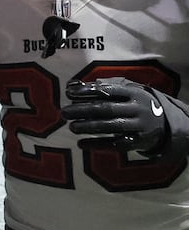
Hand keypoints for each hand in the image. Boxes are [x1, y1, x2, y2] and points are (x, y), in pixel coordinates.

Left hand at [62, 77, 188, 157]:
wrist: (164, 124)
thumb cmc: (136, 104)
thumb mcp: (128, 91)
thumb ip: (104, 87)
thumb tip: (74, 85)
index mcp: (134, 92)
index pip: (109, 90)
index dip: (88, 91)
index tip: (69, 93)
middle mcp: (138, 108)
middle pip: (106, 108)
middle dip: (83, 110)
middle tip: (64, 112)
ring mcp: (139, 126)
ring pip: (110, 126)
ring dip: (88, 127)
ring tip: (72, 127)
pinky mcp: (138, 142)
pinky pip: (115, 144)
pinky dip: (97, 144)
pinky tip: (81, 144)